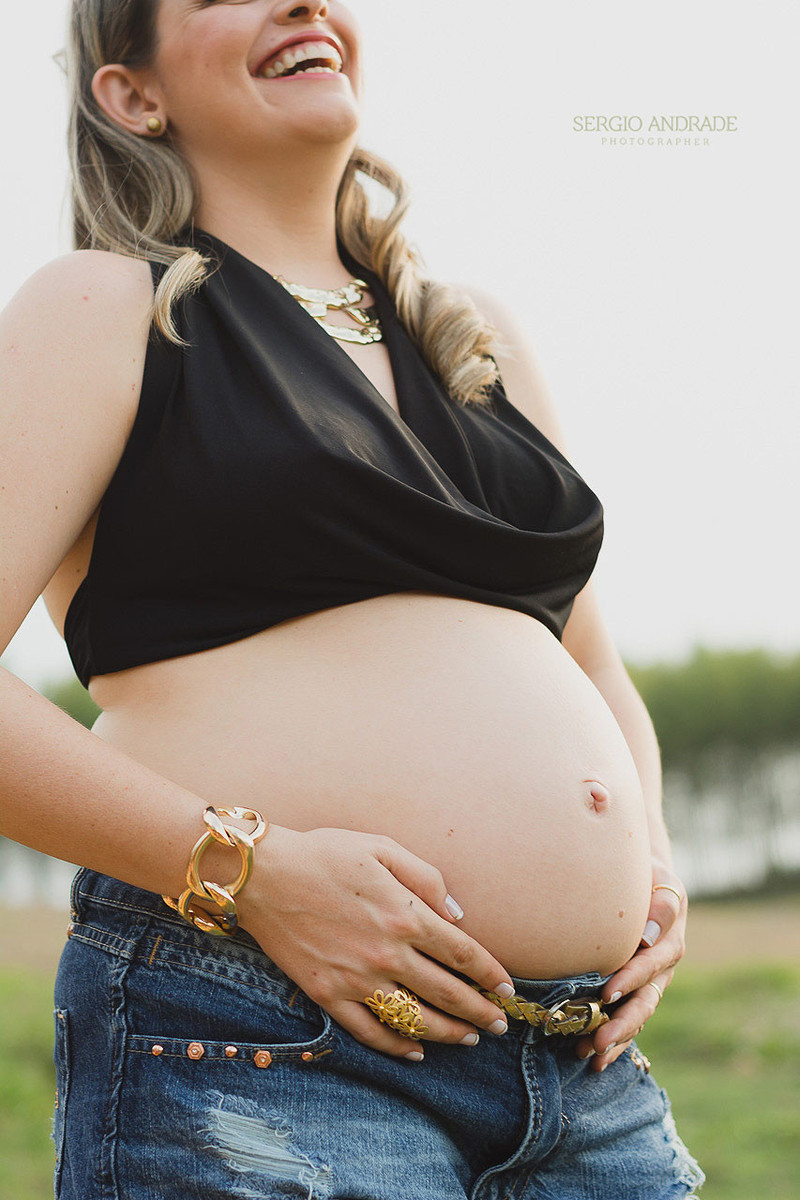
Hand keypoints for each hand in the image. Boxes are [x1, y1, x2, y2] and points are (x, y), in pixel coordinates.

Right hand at [238, 824, 515, 1059]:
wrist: (262, 875)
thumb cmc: (324, 853)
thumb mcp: (382, 848)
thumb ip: (427, 879)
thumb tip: (457, 915)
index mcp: (406, 914)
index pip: (464, 955)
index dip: (491, 975)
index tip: (507, 989)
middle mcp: (388, 953)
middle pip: (448, 993)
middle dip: (480, 1012)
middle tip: (499, 1025)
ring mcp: (357, 979)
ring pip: (416, 1019)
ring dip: (449, 1033)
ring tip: (469, 1039)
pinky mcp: (329, 995)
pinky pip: (370, 1031)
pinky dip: (397, 1046)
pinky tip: (416, 1051)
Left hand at [574, 859, 686, 1071]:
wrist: (647, 884)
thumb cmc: (650, 878)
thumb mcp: (662, 881)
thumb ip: (660, 906)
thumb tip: (647, 937)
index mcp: (669, 943)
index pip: (651, 964)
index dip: (632, 978)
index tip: (608, 992)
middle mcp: (661, 971)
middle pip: (645, 1002)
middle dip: (622, 1024)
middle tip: (598, 1041)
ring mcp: (648, 986)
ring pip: (636, 1018)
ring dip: (615, 1038)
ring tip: (590, 1054)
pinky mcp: (634, 994)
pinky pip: (625, 1021)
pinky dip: (611, 1041)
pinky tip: (590, 1057)